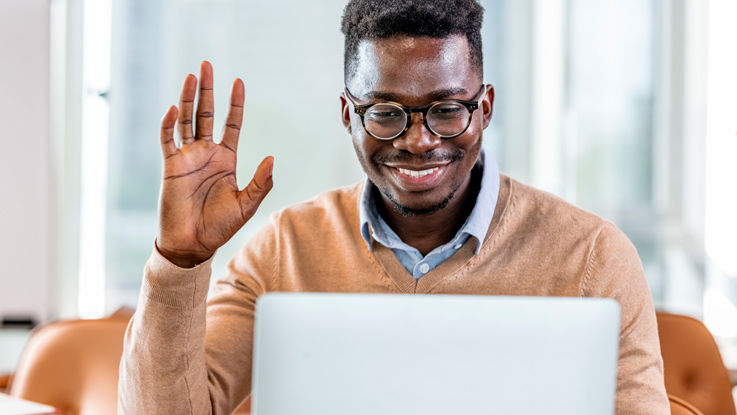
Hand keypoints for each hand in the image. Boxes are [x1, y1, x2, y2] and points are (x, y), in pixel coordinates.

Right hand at [156, 61, 273, 267]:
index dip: (235, 103)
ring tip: (192, 75)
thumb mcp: (246, 204)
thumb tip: (272, 158)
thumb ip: (261, 182)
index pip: (232, 124)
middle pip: (207, 113)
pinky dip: (169, 124)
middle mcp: (206, 153)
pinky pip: (168, 140)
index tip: (239, 81)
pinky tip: (175, 108)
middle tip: (206, 64)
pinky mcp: (171, 166)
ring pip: (187, 120)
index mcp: (226, 159)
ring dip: (188, 97)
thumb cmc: (220, 226)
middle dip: (208, 89)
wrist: (193, 244)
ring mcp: (188, 157)